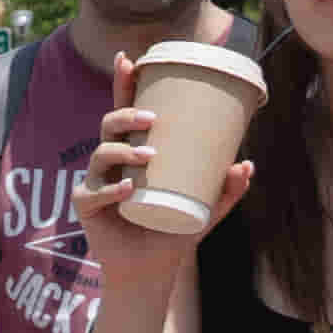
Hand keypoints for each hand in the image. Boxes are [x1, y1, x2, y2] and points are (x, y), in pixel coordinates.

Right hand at [74, 93, 233, 279]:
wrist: (150, 273)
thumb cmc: (173, 234)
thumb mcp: (206, 210)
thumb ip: (226, 190)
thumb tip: (246, 164)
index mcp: (134, 153)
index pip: (126, 112)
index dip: (124, 84)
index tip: (129, 59)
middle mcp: (112, 163)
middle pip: (108, 125)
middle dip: (125, 114)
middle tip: (152, 119)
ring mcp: (96, 183)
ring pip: (100, 153)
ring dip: (123, 150)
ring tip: (148, 156)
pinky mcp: (86, 207)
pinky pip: (93, 192)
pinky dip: (110, 190)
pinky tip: (125, 190)